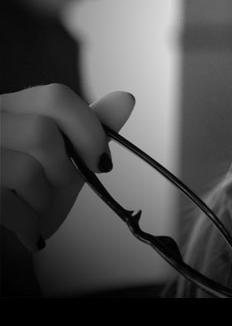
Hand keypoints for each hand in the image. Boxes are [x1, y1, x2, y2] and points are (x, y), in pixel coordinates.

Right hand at [0, 84, 134, 250]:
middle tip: (58, 188)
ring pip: (25, 170)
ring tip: (37, 207)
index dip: (87, 129)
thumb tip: (125, 99)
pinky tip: (29, 227)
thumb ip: (92, 129)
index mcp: (11, 107)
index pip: (55, 97)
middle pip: (40, 132)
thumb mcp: (65, 157)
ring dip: (43, 201)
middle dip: (63, 170)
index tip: (101, 161)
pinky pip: (5, 202)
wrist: (1, 226)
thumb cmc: (29, 190)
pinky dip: (28, 222)